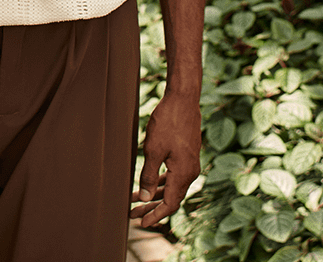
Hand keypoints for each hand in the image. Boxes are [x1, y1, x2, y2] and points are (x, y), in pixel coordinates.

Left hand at [131, 91, 201, 228]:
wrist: (183, 100)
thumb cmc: (168, 122)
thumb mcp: (153, 150)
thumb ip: (149, 175)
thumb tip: (144, 198)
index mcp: (184, 174)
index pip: (170, 204)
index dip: (155, 215)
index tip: (141, 222)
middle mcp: (190, 172)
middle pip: (170, 198)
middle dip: (151, 207)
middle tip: (132, 214)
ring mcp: (189, 164)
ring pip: (171, 187)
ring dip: (153, 194)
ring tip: (135, 200)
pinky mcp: (186, 155)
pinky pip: (173, 175)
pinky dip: (159, 182)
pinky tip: (148, 183)